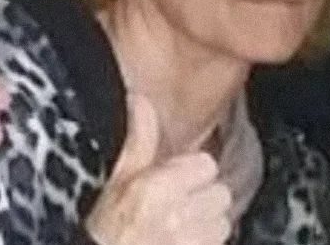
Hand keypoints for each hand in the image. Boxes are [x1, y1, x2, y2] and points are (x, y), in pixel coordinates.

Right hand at [85, 94, 231, 244]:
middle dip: (203, 201)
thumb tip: (139, 99)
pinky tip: (184, 243)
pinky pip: (220, 244)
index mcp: (158, 189)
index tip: (177, 183)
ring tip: (181, 231)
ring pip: (223, 222)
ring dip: (207, 226)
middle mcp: (178, 216)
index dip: (193, 174)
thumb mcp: (117, 181)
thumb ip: (139, 140)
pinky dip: (206, 244)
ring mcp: (191, 242)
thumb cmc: (106, 231)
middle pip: (221, 194)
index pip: (207, 165)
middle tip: (178, 210)